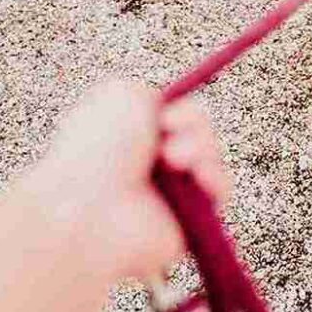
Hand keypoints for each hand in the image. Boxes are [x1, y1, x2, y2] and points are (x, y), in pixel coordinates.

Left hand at [34, 79, 229, 280]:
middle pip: (200, 132)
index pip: (176, 116)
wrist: (91, 208)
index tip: (168, 116)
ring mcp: (173, 192)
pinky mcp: (191, 219)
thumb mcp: (119, 96)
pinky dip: (215, 178)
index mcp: (133, 137)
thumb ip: (149, 92)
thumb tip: (167, 110)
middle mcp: (152, 163)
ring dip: (201, 148)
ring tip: (174, 160)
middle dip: (194, 127)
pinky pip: (220, 189)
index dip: (182, 112)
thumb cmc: (96, 151)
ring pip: (212, 156)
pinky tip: (197, 176)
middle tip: (170, 137)